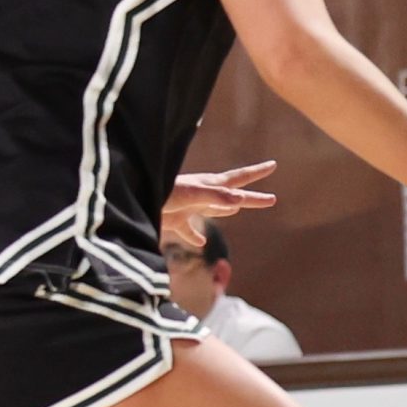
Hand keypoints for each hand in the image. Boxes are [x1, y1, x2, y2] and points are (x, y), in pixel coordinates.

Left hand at [162, 161, 278, 250]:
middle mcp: (203, 195)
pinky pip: (190, 230)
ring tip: (238, 208)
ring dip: (227, 210)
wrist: (133, 200)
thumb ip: (215, 197)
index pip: (239, 179)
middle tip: (271, 198)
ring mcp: (190, 208)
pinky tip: (199, 242)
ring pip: (214, 210)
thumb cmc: (162, 193)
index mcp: (210, 186)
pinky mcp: (176, 221)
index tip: (273, 165)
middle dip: (251, 196)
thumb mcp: (191, 194)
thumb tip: (240, 201)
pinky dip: (196, 235)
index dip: (256, 173)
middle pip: (233, 195)